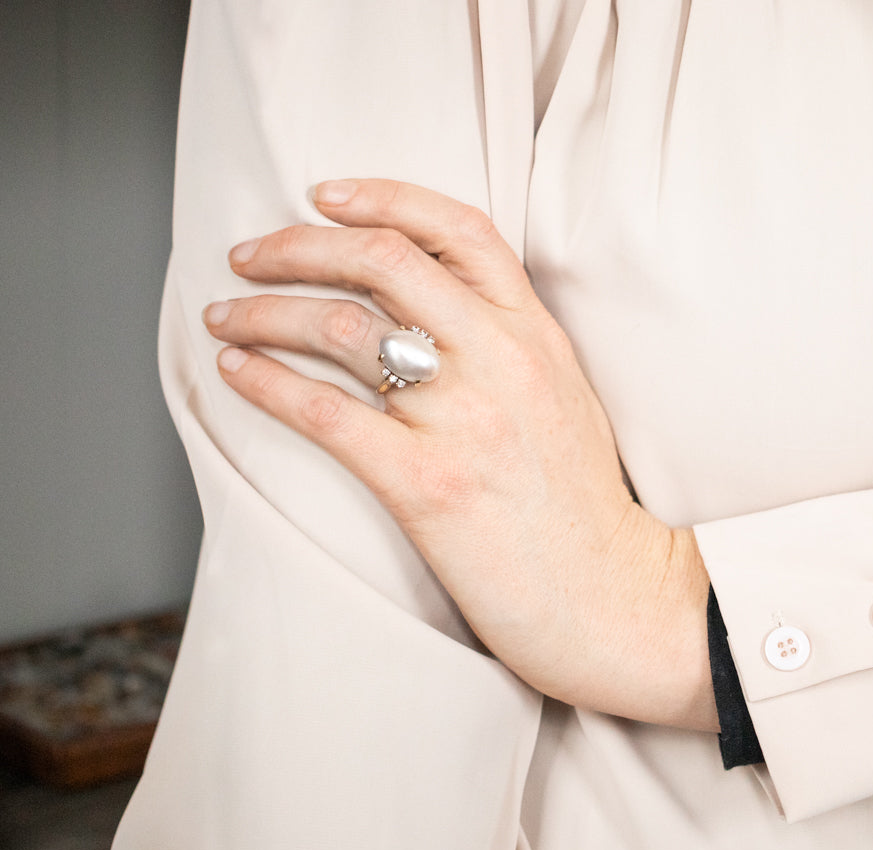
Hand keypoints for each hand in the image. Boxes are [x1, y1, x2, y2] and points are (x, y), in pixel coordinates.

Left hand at [205, 179, 717, 730]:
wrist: (611, 595)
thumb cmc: (581, 504)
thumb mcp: (564, 395)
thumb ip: (510, 342)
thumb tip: (432, 307)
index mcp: (537, 334)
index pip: (458, 230)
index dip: (382, 197)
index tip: (324, 196)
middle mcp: (502, 361)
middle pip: (383, 261)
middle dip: (299, 245)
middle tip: (249, 255)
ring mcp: (465, 421)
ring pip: (342, 328)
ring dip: (264, 311)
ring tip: (226, 315)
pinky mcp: (428, 485)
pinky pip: (327, 413)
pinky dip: (267, 383)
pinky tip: (235, 373)